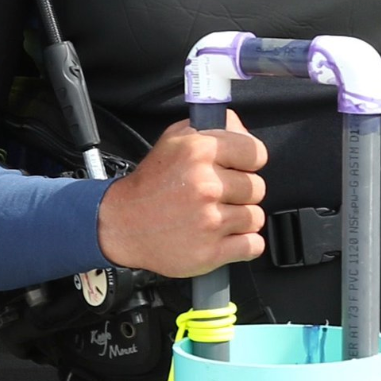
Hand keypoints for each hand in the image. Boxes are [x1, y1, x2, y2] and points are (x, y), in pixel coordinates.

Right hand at [97, 114, 268, 278]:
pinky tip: (225, 237)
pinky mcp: (211, 251)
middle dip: (241, 192)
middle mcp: (206, 185)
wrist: (122, 224)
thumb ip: (212, 129)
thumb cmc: (151, 184)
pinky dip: (244, 244)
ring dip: (241, 219)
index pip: (256, 153)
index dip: (249, 162)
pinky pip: (253, 245)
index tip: (239, 169)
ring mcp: (209, 220)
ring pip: (256, 217)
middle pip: (257, 187)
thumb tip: (241, 128)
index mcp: (199, 152)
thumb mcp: (174, 140)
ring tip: (218, 216)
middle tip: (219, 196)